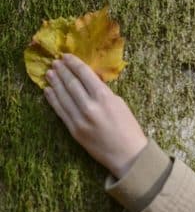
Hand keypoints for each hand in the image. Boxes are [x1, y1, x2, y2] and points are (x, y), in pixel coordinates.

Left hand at [44, 54, 147, 177]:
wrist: (128, 155)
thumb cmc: (129, 129)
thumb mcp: (120, 105)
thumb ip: (103, 92)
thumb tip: (88, 81)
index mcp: (105, 98)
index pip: (85, 75)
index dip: (74, 63)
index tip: (67, 56)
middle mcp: (90, 106)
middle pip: (71, 83)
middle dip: (63, 71)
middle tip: (56, 62)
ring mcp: (80, 119)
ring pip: (63, 96)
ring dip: (55, 82)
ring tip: (50, 73)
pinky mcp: (74, 130)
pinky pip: (60, 111)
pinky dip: (53, 99)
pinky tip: (48, 91)